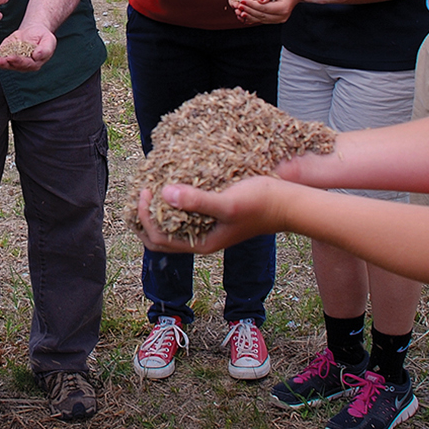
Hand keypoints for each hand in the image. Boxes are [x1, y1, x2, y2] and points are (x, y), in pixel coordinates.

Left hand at [0, 24, 56, 70]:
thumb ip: (45, 49)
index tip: (11, 57)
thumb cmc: (43, 37)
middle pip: (12, 65)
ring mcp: (13, 60)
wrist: (35, 31)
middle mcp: (22, 64)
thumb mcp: (49, 41)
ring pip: (3, 63)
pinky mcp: (6, 53)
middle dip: (3, 63)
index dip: (17, 61)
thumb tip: (37, 56)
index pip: (25, 63)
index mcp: (34, 63)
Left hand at [135, 176, 285, 254]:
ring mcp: (207, 229)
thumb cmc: (261, 203)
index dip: (145, 217)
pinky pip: (183, 215)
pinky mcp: (213, 216)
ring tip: (150, 188)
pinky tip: (171, 184)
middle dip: (143, 219)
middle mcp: (201, 240)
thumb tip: (165, 193)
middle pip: (159, 239)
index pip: (158, 238)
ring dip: (156, 212)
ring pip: (170, 227)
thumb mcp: (228, 202)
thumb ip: (198, 200)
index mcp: (201, 243)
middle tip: (140, 192)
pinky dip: (171, 204)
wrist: (288, 202)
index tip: (147, 190)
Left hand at [229, 0, 295, 24]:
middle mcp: (282, 16)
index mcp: (284, 8)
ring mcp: (279, 19)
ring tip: (239, 10)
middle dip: (248, 10)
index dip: (252, 5)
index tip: (242, 0)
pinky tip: (245, 13)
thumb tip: (260, 0)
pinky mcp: (275, 19)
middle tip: (238, 5)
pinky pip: (262, 20)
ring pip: (261, 19)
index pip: (265, 8)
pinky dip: (253, 17)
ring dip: (249, 15)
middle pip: (262, 15)